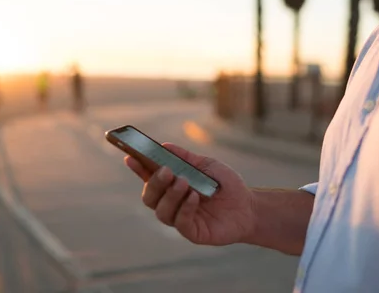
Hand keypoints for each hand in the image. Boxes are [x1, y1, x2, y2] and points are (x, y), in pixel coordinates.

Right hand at [125, 143, 254, 245]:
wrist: (248, 206)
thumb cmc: (225, 184)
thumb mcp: (206, 165)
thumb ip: (185, 158)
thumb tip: (163, 146)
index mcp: (171, 185)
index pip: (148, 177)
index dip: (138, 169)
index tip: (130, 158)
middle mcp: (171, 203)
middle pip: (149, 196)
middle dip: (154, 183)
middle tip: (166, 170)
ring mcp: (179, 218)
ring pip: (161, 210)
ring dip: (170, 195)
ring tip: (183, 182)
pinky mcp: (192, 232)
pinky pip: (180, 222)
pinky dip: (185, 208)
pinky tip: (195, 197)